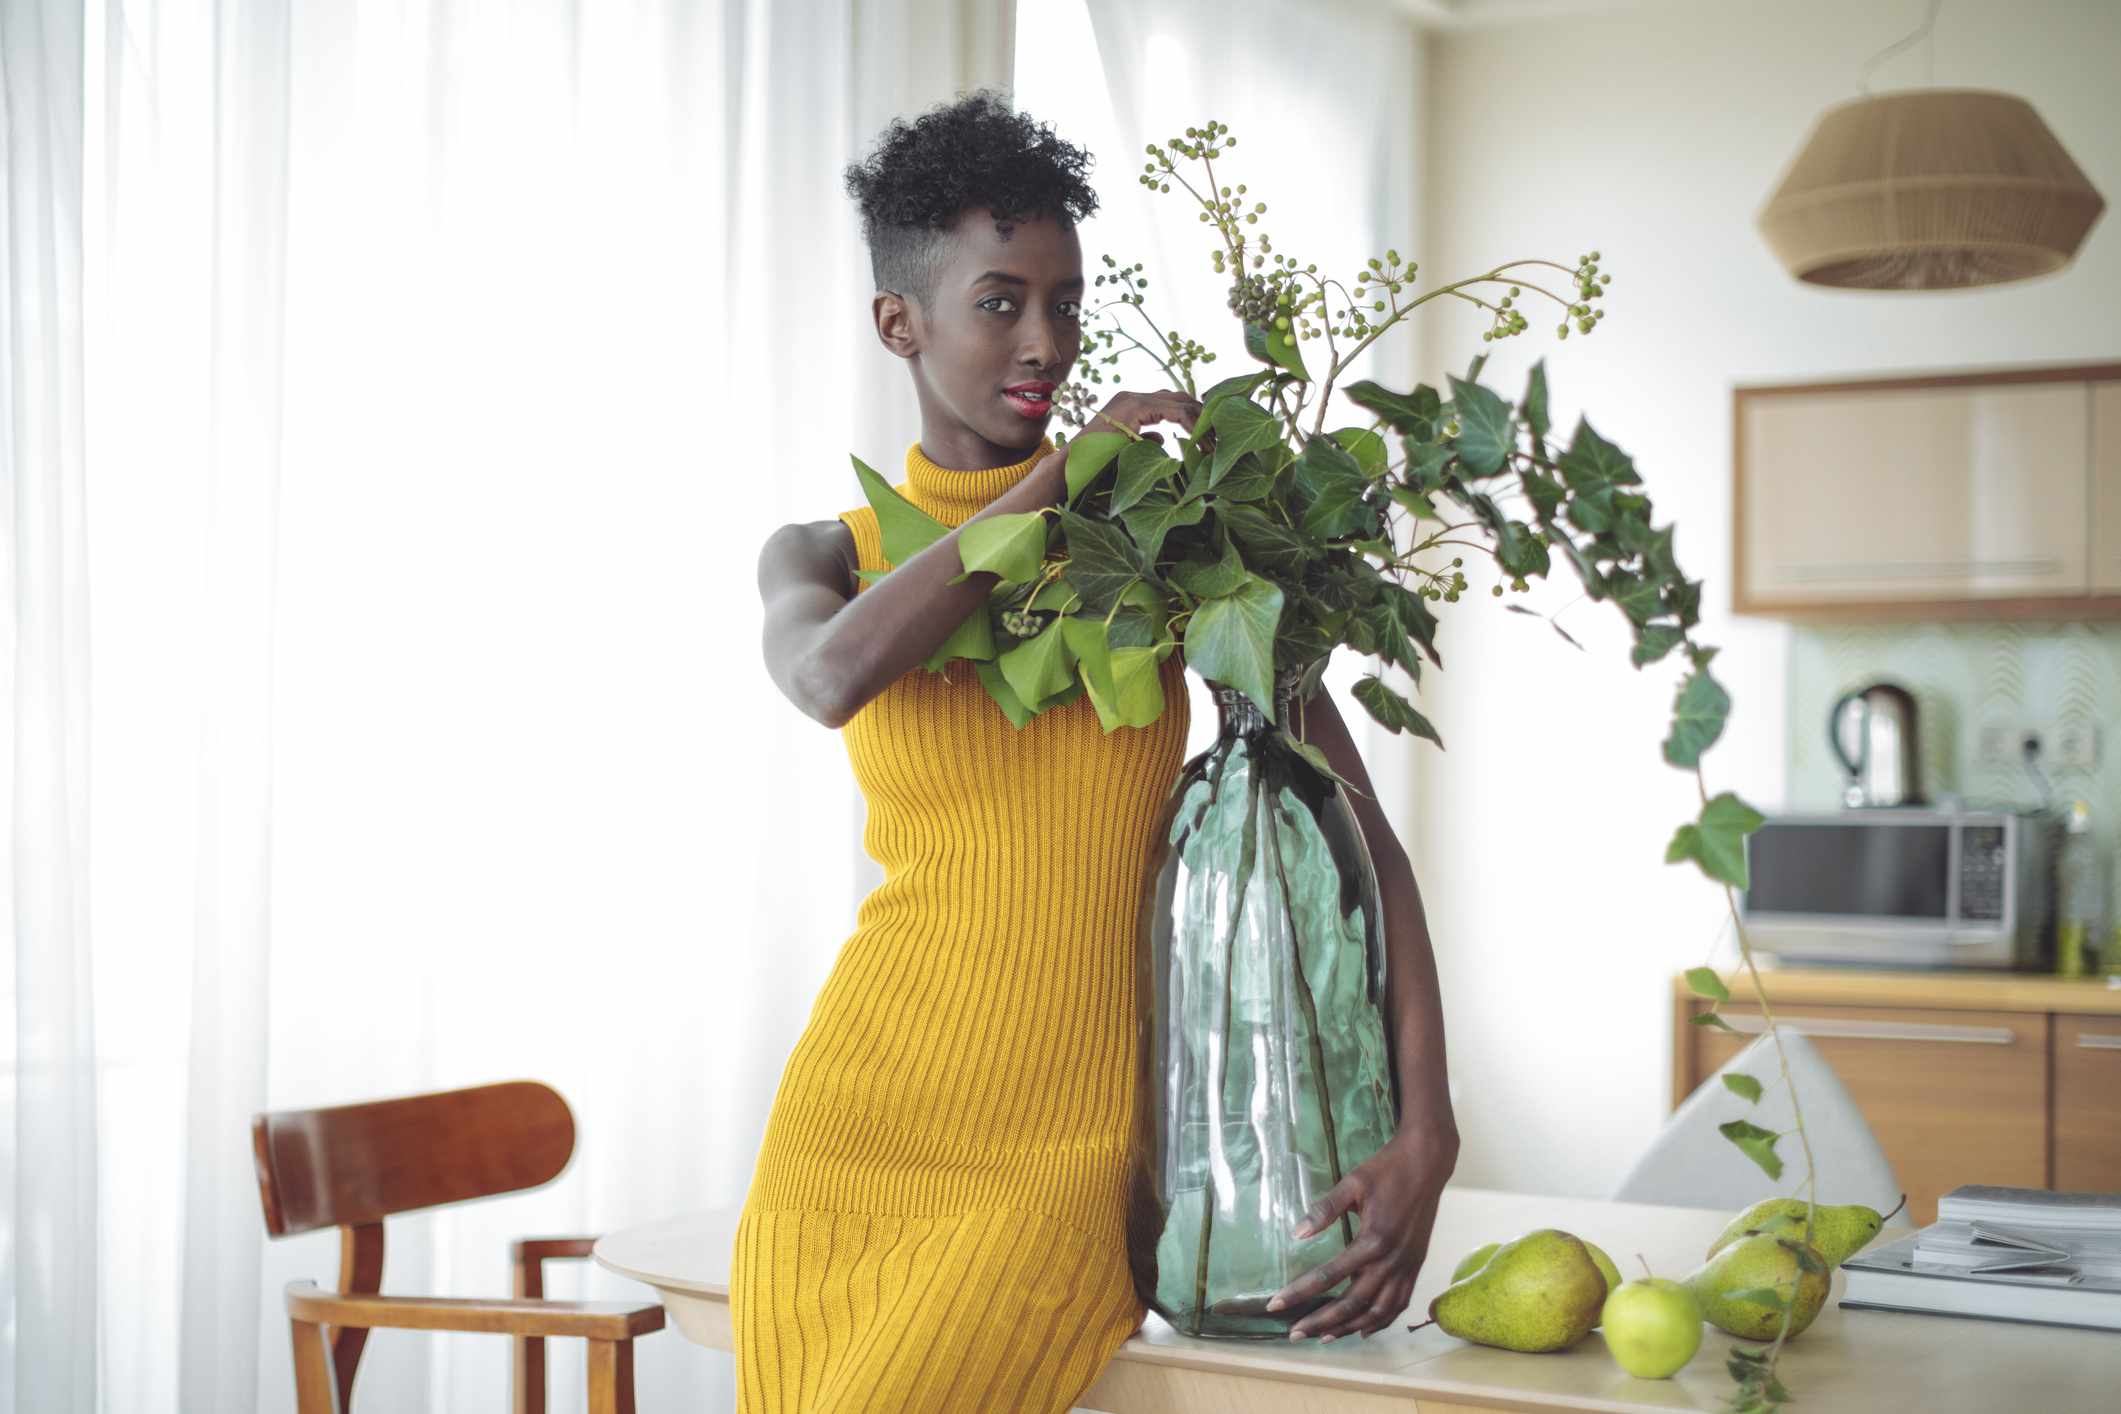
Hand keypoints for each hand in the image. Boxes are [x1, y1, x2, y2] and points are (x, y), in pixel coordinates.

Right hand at [1022, 388, 1207, 506]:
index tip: (1210, 437)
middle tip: (1218, 437)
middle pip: (1180, 396)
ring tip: (1213, 442)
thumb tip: (1165, 440)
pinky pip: (1173, 412)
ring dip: (1200, 421)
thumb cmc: (1096, 463)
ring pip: (1180, 402)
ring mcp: (1132, 400)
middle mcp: (1133, 396)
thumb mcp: (1129, 449)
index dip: (1195, 416)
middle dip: (1203, 415)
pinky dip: (1190, 425)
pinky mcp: (1133, 409)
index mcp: (1132, 404)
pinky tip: (1199, 442)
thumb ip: (1146, 439)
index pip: (1173, 402)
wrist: (1072, 467)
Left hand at [1265, 1125, 1457, 1341]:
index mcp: (1373, 1241)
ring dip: (1349, 1327)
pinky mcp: (1416, 1266)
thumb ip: (1324, 1209)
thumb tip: (1297, 1233)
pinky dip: (1381, 1321)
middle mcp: (1391, 1261)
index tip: (1275, 1305)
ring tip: (1323, 1338)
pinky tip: (1364, 1330)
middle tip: (1294, 1334)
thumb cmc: (1387, 1169)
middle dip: (1321, 1322)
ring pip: (1377, 1311)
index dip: (1299, 1293)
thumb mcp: (1352, 1183)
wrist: (1427, 1163)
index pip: (1329, 1276)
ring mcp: (1406, 1267)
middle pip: (1352, 1304)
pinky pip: (1399, 1303)